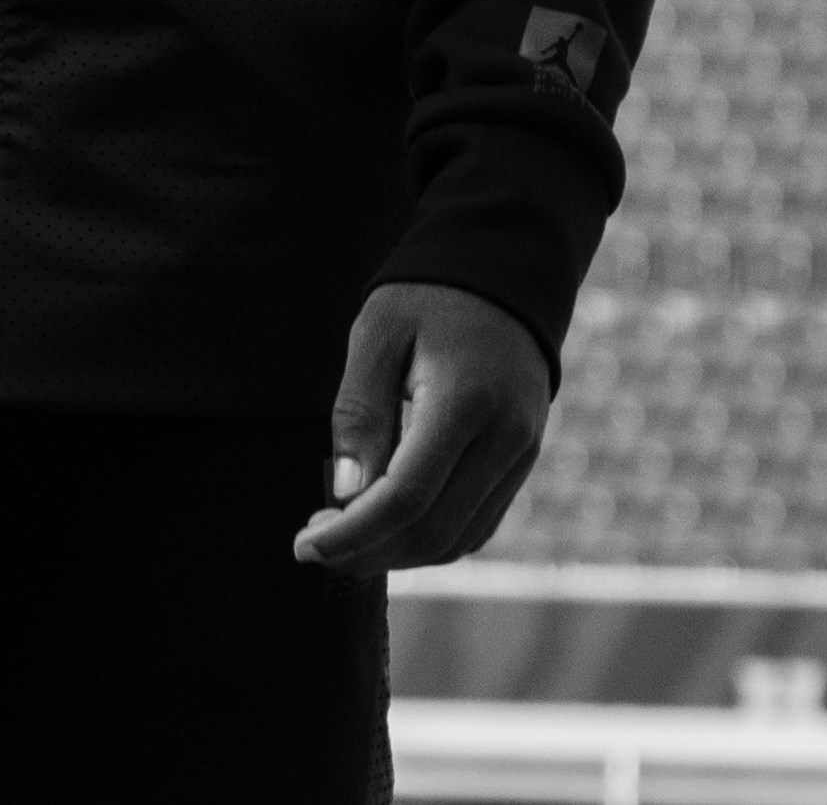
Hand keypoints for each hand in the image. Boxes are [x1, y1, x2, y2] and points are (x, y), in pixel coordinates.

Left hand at [292, 282, 549, 577]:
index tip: (305, 544)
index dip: (354, 532)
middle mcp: (505, 439)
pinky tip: (386, 526)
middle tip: (315, 544)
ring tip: (343, 539)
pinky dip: (429, 540)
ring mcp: (521, 455)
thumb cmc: (428, 297)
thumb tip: (345, 495)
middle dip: (368, 552)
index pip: (408, 497)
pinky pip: (476, 525)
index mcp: (466, 402)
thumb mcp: (378, 332)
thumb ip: (360, 411)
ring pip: (458, 540)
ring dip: (397, 554)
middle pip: (432, 531)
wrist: (501, 272)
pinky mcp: (522, 462)